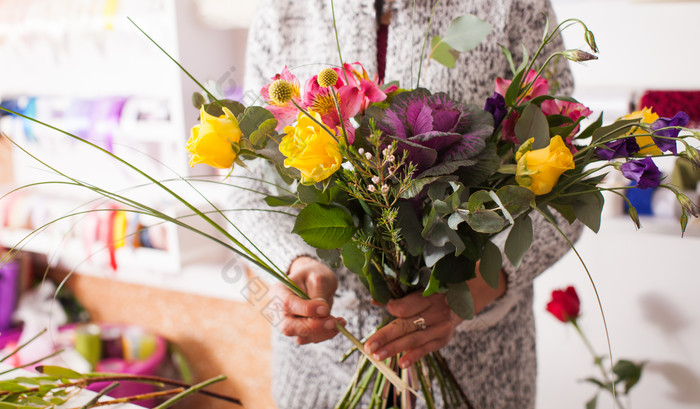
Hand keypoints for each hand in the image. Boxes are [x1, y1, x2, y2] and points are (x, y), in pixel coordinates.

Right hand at [270, 256, 345, 344]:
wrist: (314, 281)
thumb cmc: (314, 275)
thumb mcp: (318, 277)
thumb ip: (318, 294)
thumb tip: (323, 312)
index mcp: (279, 292)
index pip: (287, 304)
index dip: (306, 309)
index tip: (325, 309)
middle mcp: (278, 311)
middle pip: (289, 327)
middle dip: (314, 327)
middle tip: (334, 322)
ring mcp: (287, 323)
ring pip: (301, 337)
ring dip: (323, 332)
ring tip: (340, 321)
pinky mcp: (298, 332)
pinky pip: (310, 338)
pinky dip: (325, 334)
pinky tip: (337, 324)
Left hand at [363, 265, 506, 367]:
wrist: (463, 300)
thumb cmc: (435, 293)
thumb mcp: (420, 289)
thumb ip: (398, 297)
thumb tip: (373, 300)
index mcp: (428, 295)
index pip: (406, 306)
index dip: (393, 308)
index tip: (387, 308)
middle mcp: (435, 312)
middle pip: (405, 325)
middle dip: (385, 337)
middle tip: (368, 347)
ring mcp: (440, 327)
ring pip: (413, 339)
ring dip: (393, 349)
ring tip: (377, 356)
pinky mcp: (443, 339)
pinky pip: (426, 349)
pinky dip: (413, 357)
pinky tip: (401, 363)